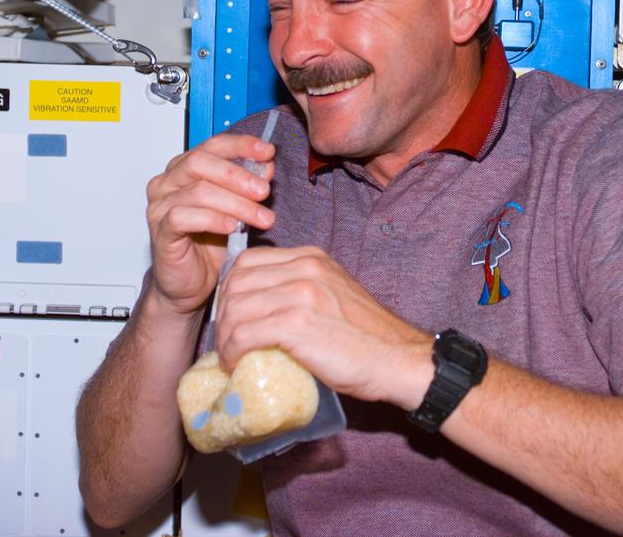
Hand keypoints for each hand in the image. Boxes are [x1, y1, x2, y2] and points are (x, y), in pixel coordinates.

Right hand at [144, 134, 277, 317]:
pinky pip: (184, 217)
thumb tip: (266, 166)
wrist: (190, 285)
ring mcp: (160, 207)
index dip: (241, 146)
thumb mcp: (237, 209)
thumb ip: (249, 185)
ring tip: (261, 218)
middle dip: (238, 175)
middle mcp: (167, 183)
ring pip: (198, 191)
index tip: (267, 152)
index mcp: (184, 170)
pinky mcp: (160, 232)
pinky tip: (233, 227)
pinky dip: (214, 220)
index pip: (212, 145)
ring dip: (236, 203)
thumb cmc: (209, 246)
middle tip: (264, 191)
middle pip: (201, 163)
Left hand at [214, 246, 434, 408]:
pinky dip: (231, 352)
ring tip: (229, 357)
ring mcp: (301, 294)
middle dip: (223, 314)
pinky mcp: (297, 325)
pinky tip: (235, 364)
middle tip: (226, 341)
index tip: (232, 317)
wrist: (398, 359)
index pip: (249, 261)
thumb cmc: (367, 337)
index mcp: (312, 258)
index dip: (231, 289)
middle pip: (236, 282)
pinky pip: (243, 334)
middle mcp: (305, 268)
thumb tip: (262, 309)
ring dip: (224, 337)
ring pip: (236, 308)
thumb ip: (302, 290)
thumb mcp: (334, 295)